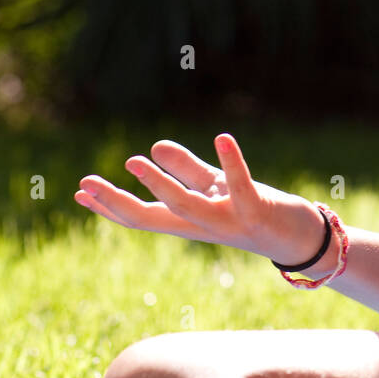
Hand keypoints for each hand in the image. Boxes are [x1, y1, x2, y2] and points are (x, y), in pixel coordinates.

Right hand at [74, 133, 331, 267]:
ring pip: (188, 206)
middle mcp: (202, 226)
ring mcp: (228, 222)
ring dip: (162, 183)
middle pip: (152, 217)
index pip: (141, 217)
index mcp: (189, 220)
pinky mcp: (256, 212)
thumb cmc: (255, 210)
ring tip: (138, 157)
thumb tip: (153, 146)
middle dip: (118, 202)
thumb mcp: (217, 187)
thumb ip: (187, 169)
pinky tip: (221, 138)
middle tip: (86, 183)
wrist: (300, 239)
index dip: (109, 206)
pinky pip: (240, 187)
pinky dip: (232, 163)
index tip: (78, 193)